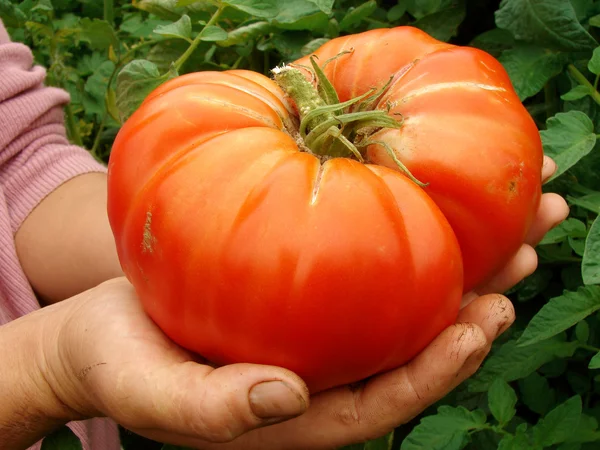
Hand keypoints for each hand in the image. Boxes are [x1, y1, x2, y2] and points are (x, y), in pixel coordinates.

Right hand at [42, 156, 567, 449]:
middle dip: (476, 305)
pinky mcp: (302, 293)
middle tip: (527, 249)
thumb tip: (289, 398)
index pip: (386, 399)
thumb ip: (216, 409)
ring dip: (458, 263)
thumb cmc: (124, 365)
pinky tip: (426, 198)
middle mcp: (322, 373)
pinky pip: (364, 266)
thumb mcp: (157, 395)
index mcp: (302, 413)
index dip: (439, 367)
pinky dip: (402, 235)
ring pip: (400, 300)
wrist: (104, 329)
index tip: (484, 321)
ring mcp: (315, 330)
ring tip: (508, 219)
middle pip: (413, 344)